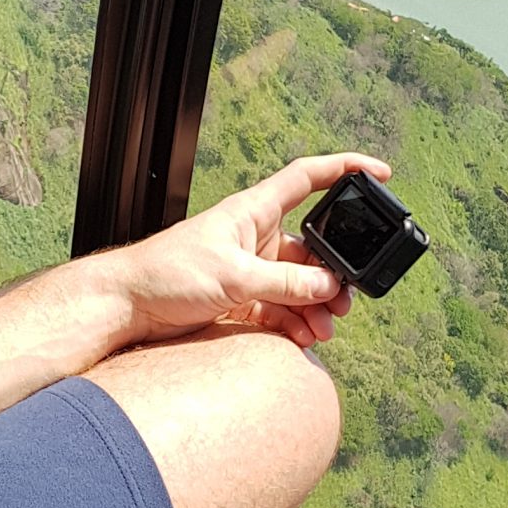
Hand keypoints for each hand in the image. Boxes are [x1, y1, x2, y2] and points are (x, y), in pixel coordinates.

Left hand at [104, 151, 391, 350]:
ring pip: (297, 283)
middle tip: (345, 302)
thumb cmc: (166, 273)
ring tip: (324, 330)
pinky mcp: (239, 296)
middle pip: (309, 248)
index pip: (307, 177)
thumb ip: (286, 284)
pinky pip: (278, 307)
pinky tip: (304, 338)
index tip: (381, 172)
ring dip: (314, 307)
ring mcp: (248, 267)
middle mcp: (254, 235)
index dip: (345, 169)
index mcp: (252, 211)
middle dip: (333, 275)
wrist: (126, 306)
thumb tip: (329, 287)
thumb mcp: (235, 278)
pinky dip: (293, 322)